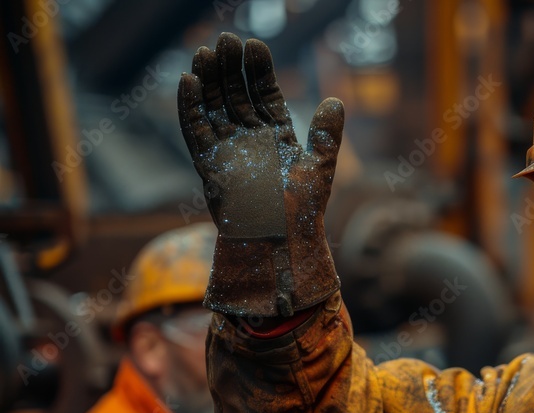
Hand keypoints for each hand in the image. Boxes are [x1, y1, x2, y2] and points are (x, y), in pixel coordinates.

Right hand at [178, 32, 343, 316]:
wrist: (280, 241)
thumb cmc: (302, 211)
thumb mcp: (320, 167)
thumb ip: (325, 135)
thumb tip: (335, 100)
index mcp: (277, 138)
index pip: (265, 95)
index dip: (259, 71)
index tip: (255, 45)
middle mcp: (249, 141)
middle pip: (235, 95)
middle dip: (231, 68)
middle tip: (227, 40)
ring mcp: (227, 151)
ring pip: (212, 107)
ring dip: (208, 80)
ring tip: (206, 51)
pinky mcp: (208, 164)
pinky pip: (194, 130)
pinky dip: (189, 106)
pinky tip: (187, 80)